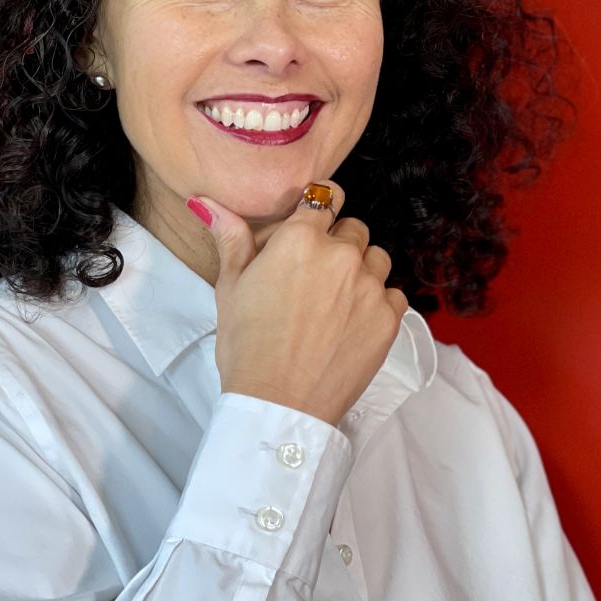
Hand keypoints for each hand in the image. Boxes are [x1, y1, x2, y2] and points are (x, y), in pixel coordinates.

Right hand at [188, 180, 406, 426]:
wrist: (279, 403)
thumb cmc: (247, 346)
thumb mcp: (230, 288)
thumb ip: (231, 238)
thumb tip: (207, 203)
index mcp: (300, 238)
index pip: (324, 197)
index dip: (316, 211)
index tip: (311, 226)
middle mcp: (341, 254)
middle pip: (352, 228)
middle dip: (336, 244)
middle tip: (313, 278)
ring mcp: (370, 286)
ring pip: (376, 258)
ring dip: (361, 270)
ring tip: (335, 301)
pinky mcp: (389, 318)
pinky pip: (393, 294)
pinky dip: (377, 302)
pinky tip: (351, 322)